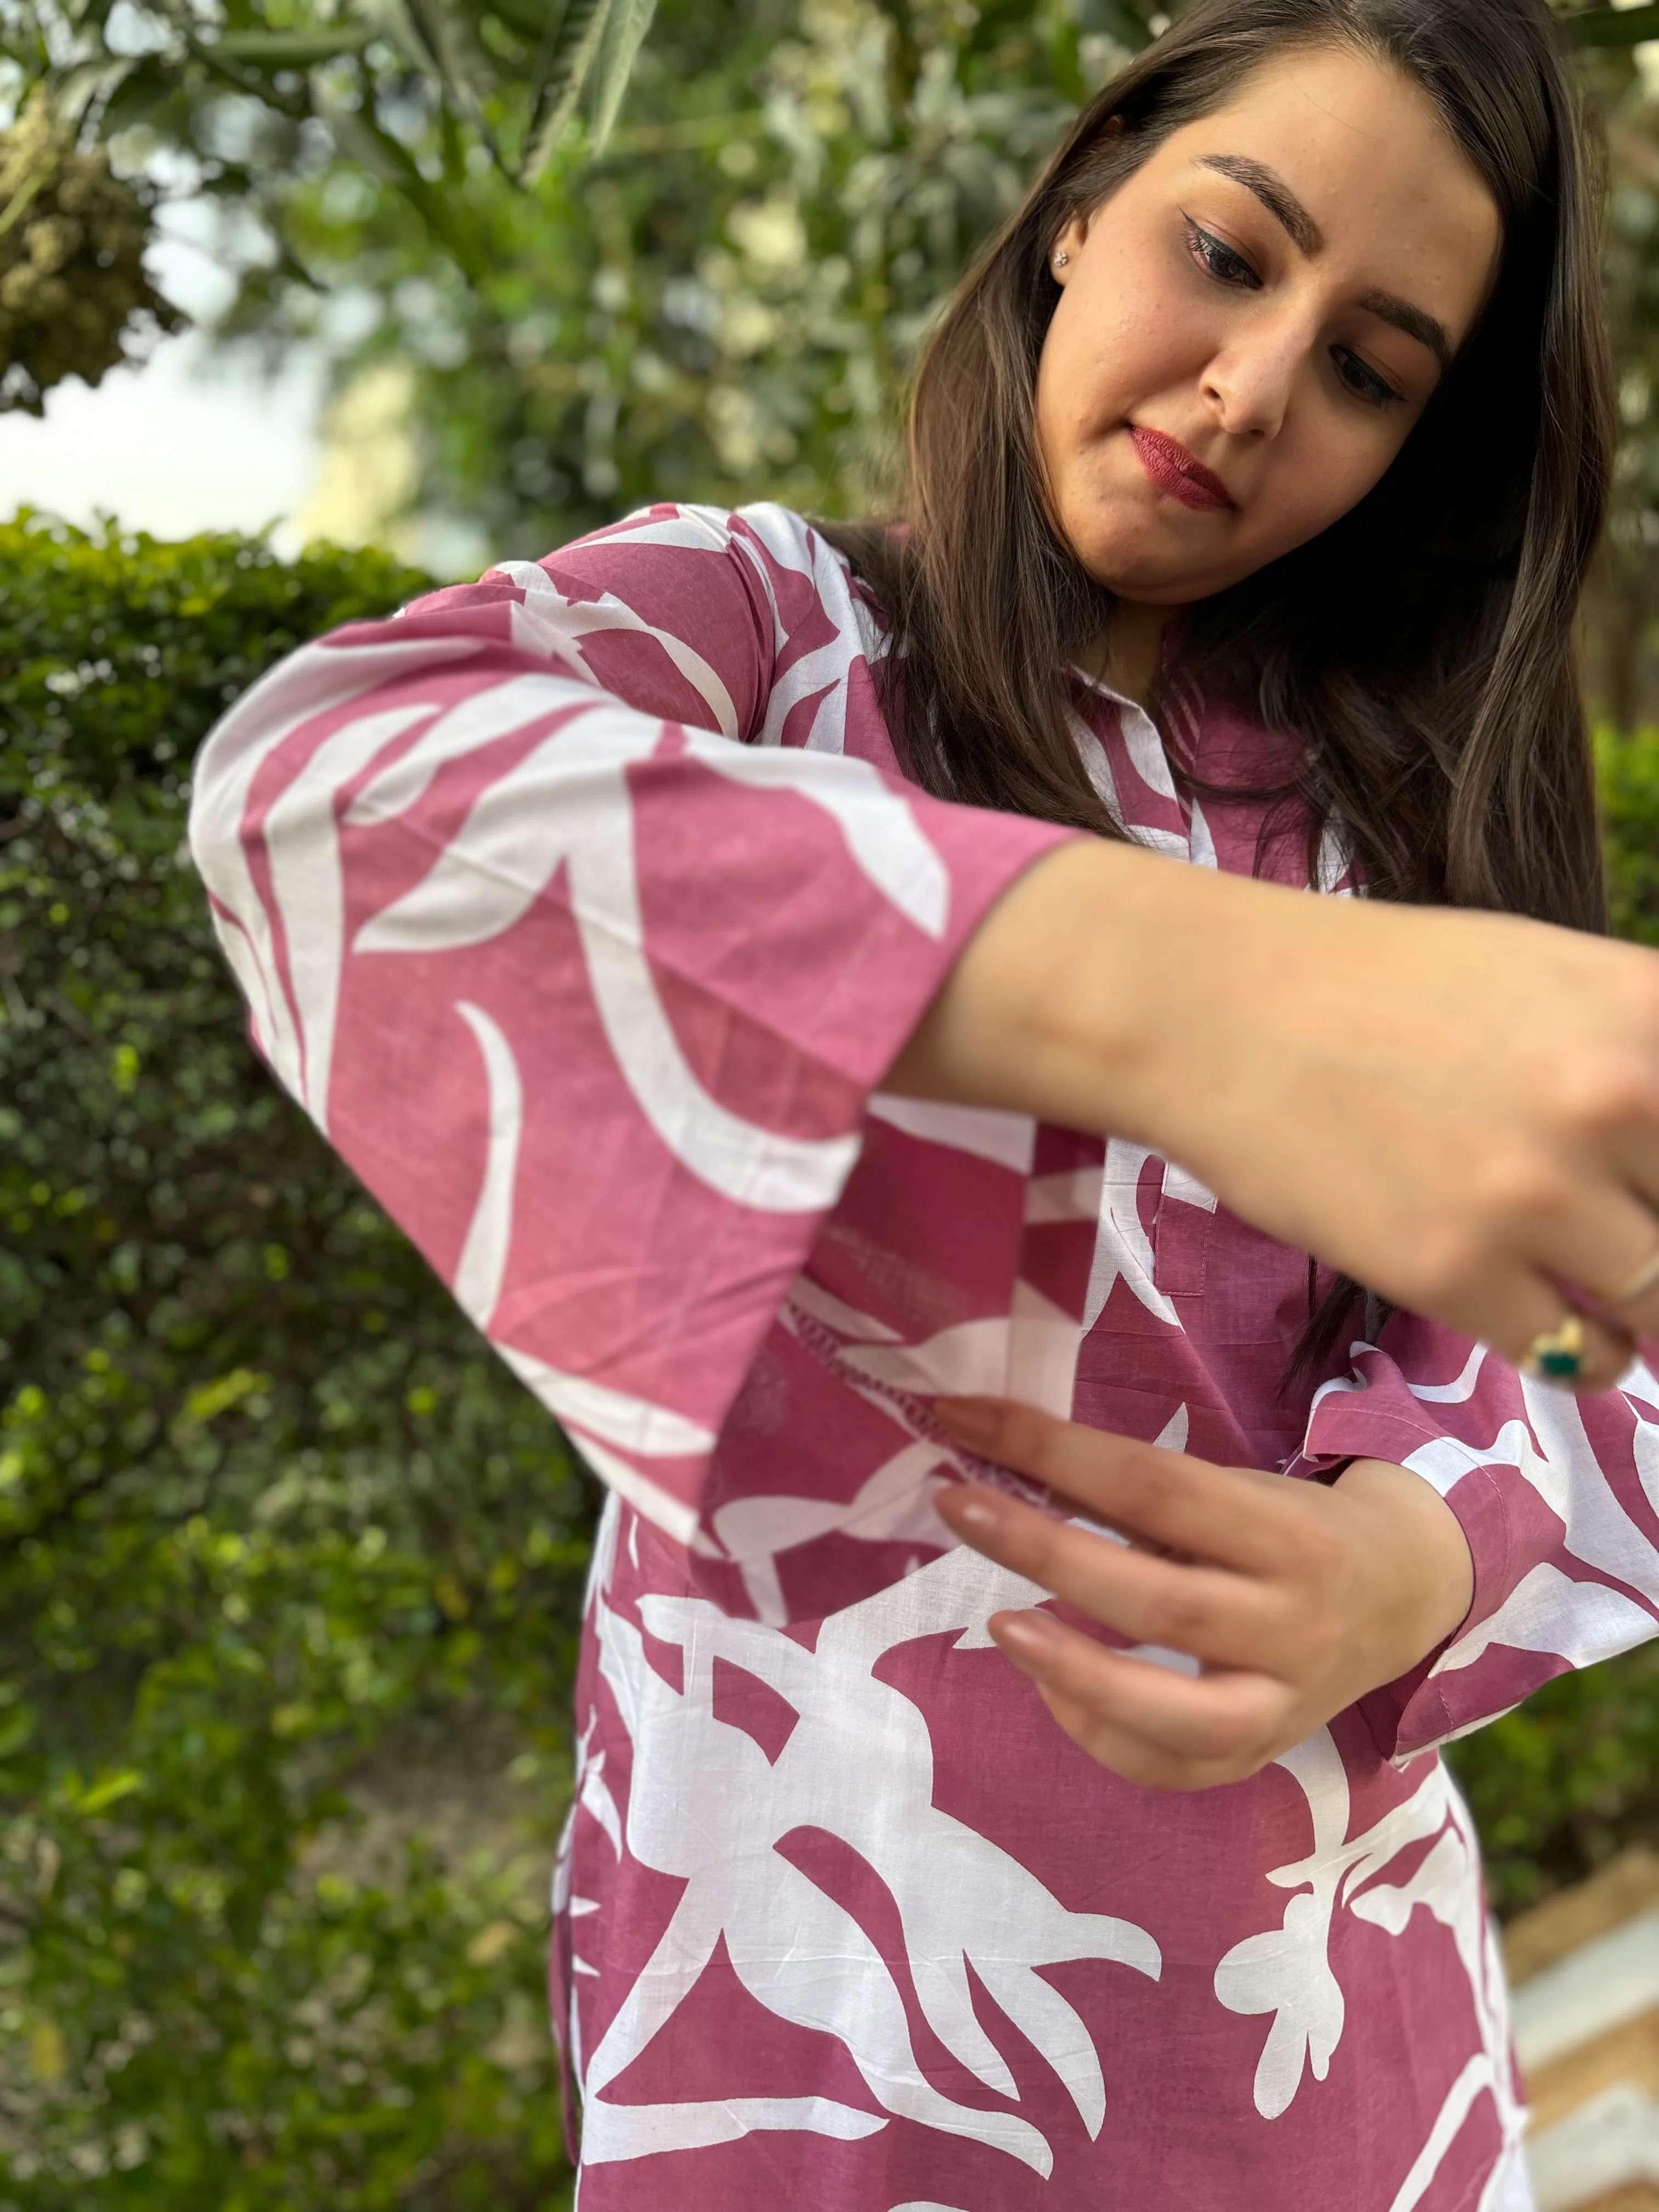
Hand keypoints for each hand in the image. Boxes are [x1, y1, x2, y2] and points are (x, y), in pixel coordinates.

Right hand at [885, 838, 1658, 1387]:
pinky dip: (1578, 1350)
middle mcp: (1613, 1098)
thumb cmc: (1386, 988)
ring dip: (1640, 1308)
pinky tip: (1542, 1311)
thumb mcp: (1556, 979)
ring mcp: (1532, 1192)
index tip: (1653, 1196)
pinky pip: (1576, 1355)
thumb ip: (1648, 1058)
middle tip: (1621, 1232)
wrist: (1219, 1010)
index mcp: (1649, 1011)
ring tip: (1594, 1281)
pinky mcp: (1454, 1273)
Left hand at [930, 1395, 1474, 1792]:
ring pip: (1176, 1710)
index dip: (1051, 1449)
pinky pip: (1172, 1770)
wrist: (1401, 1596)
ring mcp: (1283, 1705)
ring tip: (997, 1626)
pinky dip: (1100, 1734)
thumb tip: (996, 1452)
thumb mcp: (1231, 1489)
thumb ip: (1126, 1488)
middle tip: (957, 1505)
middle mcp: (1294, 1624)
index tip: (962, 1419)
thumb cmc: (1289, 1527)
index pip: (1155, 1485)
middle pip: (1160, 1598)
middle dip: (1046, 1550)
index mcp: (1287, 1533)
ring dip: (1075, 1669)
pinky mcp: (1262, 1757)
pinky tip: (1048, 1688)